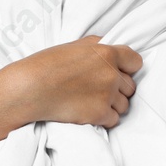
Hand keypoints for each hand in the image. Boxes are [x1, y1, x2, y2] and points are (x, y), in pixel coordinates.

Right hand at [0, 35, 142, 127]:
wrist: (30, 89)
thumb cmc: (47, 64)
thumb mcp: (75, 45)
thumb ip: (99, 46)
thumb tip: (112, 47)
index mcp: (107, 53)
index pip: (136, 62)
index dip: (127, 68)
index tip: (118, 72)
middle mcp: (111, 74)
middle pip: (130, 86)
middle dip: (118, 88)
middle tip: (98, 89)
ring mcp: (107, 95)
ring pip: (124, 105)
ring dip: (112, 105)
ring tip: (91, 101)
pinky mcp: (99, 114)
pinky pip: (113, 120)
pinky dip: (103, 118)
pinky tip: (87, 111)